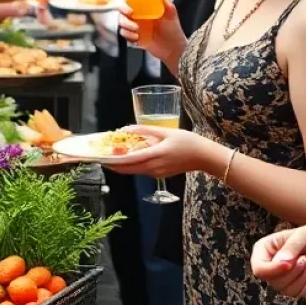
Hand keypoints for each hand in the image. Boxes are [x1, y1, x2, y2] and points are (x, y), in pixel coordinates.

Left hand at [107, 123, 221, 178]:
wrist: (204, 157)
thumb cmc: (187, 142)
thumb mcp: (165, 131)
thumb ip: (145, 130)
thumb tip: (126, 129)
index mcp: (155, 156)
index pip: (129, 161)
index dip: (113, 160)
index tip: (101, 157)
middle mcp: (154, 168)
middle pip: (128, 169)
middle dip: (113, 164)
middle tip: (101, 157)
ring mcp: (156, 173)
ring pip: (134, 171)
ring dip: (122, 165)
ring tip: (111, 155)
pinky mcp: (159, 174)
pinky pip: (141, 170)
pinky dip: (132, 165)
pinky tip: (128, 156)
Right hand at [117, 0, 187, 65]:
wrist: (172, 49)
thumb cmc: (173, 31)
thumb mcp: (172, 16)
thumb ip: (168, 5)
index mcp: (146, 8)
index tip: (130, 3)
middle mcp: (138, 15)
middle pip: (122, 9)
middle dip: (122, 11)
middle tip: (130, 14)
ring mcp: (134, 25)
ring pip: (121, 21)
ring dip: (125, 24)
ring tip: (136, 29)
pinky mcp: (132, 36)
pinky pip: (124, 33)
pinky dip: (127, 34)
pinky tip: (136, 37)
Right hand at [250, 224, 305, 297]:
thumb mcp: (302, 234)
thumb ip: (291, 246)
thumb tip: (282, 263)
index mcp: (263, 251)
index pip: (259, 268)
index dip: (272, 269)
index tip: (288, 264)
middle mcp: (270, 267)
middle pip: (272, 281)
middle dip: (292, 271)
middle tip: (303, 259)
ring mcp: (283, 280)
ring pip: (285, 290)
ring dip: (300, 276)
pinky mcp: (297, 289)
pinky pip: (299, 294)